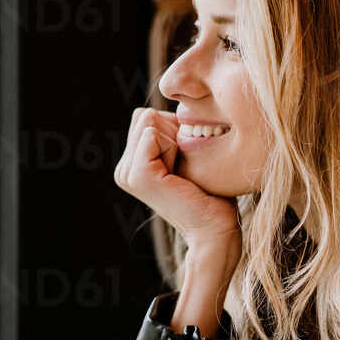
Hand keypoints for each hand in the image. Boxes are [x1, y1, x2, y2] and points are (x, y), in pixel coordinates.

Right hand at [113, 106, 241, 254]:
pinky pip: (153, 134)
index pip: (147, 116)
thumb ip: (173, 133)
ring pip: (149, 121)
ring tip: (184, 173)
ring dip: (175, 140)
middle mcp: (124, 169)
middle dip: (174, 132)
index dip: (175, 130)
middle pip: (146, 116)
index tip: (187, 162)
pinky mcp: (138, 175)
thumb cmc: (212, 194)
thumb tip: (177, 109)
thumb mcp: (188, 155)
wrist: (216, 230)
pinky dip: (174, 147)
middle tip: (186, 168)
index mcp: (132, 165)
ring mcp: (127, 173)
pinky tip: (181, 175)